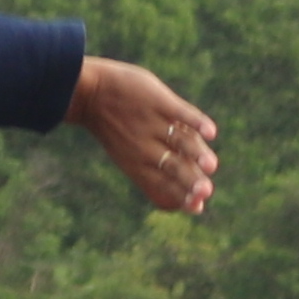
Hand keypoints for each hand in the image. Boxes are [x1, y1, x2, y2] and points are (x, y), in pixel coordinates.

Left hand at [68, 57, 218, 218]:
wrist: (88, 92)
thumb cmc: (114, 127)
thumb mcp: (125, 155)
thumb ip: (150, 174)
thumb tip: (182, 200)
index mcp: (137, 165)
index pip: (162, 185)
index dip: (181, 196)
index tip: (199, 207)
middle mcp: (145, 147)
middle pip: (173, 167)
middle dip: (190, 180)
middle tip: (206, 192)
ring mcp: (152, 123)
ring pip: (180, 141)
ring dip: (196, 153)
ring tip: (210, 166)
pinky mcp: (158, 101)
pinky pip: (181, 112)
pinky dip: (196, 122)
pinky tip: (211, 132)